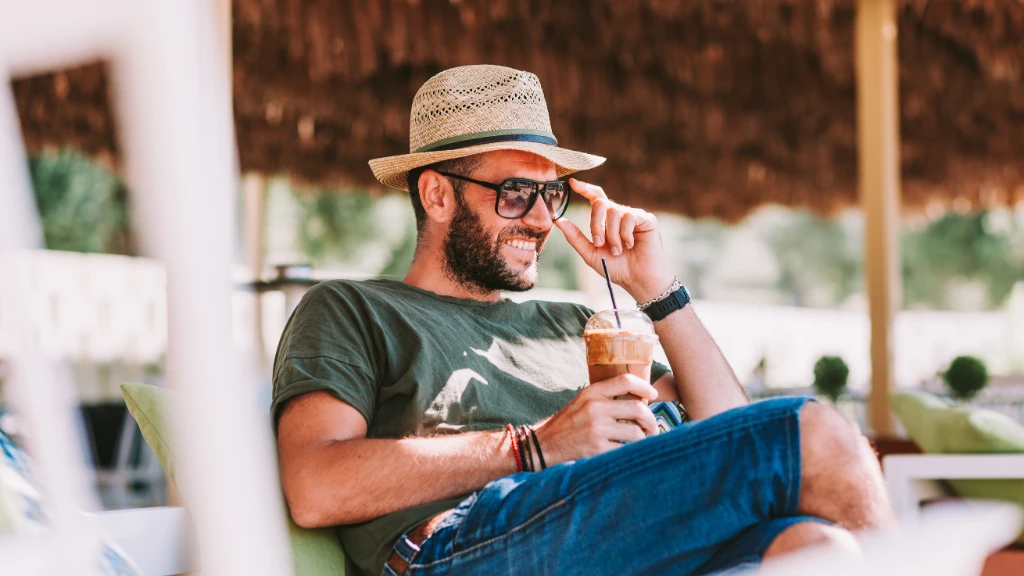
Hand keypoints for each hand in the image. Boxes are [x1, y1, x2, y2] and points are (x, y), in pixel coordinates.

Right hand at [533, 374, 658, 465]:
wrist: (543, 445)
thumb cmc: (567, 424)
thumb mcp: (582, 402)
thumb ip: (605, 398)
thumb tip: (638, 400)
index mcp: (592, 393)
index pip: (626, 381)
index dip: (644, 387)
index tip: (652, 395)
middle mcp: (595, 408)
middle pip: (638, 409)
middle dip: (650, 420)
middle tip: (652, 428)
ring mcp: (597, 430)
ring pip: (636, 433)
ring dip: (643, 439)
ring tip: (641, 441)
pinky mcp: (597, 450)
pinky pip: (625, 450)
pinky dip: (630, 452)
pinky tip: (627, 452)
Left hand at [555, 179, 673, 302]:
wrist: (637, 280)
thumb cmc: (616, 268)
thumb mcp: (591, 254)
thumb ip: (575, 237)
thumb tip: (558, 221)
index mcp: (606, 221)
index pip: (595, 198)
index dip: (585, 188)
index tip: (572, 183)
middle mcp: (619, 214)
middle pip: (600, 203)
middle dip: (595, 224)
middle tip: (600, 243)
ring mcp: (633, 216)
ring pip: (613, 211)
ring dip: (612, 235)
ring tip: (618, 250)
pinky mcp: (646, 220)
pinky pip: (629, 217)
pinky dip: (625, 234)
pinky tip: (631, 245)